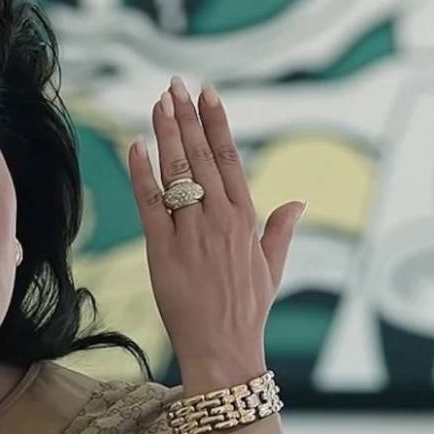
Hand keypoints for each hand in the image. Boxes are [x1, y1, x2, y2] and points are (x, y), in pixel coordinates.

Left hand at [126, 76, 305, 394]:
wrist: (224, 348)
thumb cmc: (247, 311)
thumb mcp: (272, 269)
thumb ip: (280, 231)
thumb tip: (297, 202)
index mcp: (245, 220)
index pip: (230, 159)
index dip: (217, 123)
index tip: (208, 94)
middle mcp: (220, 220)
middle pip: (201, 157)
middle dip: (187, 117)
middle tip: (175, 84)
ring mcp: (192, 233)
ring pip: (177, 173)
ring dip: (166, 134)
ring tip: (158, 103)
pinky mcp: (164, 251)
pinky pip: (150, 204)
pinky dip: (142, 174)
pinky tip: (136, 146)